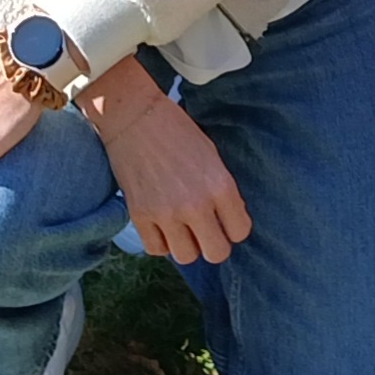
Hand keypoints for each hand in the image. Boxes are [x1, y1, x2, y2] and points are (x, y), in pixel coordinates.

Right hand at [92, 61, 252, 266]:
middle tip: (206, 231)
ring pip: (186, 257)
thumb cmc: (177, 131)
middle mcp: (195, 204)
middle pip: (216, 253)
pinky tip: (162, 227)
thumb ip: (223, 190)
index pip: (240, 232)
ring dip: (187, 246)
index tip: (225, 221)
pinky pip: (156, 249)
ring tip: (183, 229)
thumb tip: (229, 220)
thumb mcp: (212, 156)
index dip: (234, 228)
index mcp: (219, 185)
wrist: (135, 117)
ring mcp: (165, 213)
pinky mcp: (139, 216)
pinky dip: (161, 242)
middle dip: (214, 244)